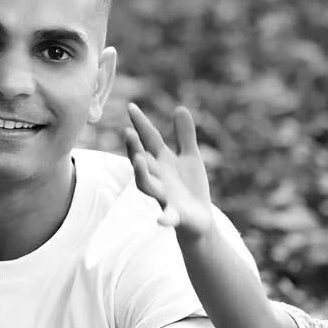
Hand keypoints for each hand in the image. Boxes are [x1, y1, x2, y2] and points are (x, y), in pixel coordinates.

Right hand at [125, 102, 220, 243]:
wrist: (199, 219)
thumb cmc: (189, 186)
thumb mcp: (189, 157)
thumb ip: (184, 135)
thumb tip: (179, 108)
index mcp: (162, 161)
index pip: (149, 139)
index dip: (141, 124)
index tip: (131, 106)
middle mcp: (158, 177)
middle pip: (142, 161)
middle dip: (135, 149)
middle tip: (128, 133)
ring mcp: (164, 197)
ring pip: (146, 186)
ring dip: (141, 174)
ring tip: (139, 160)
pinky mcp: (175, 215)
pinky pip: (168, 217)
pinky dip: (165, 218)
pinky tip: (161, 220)